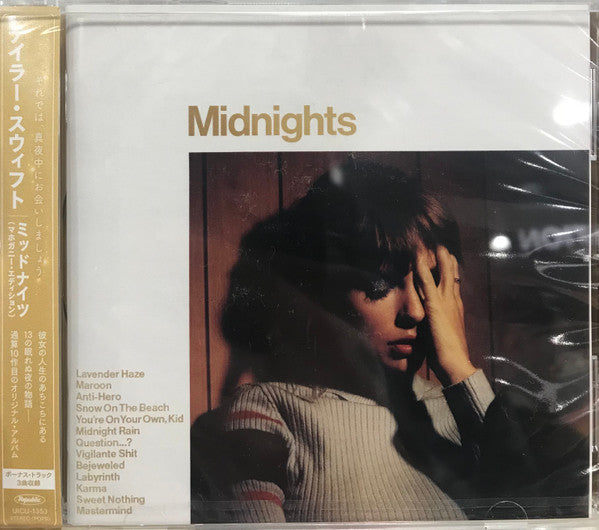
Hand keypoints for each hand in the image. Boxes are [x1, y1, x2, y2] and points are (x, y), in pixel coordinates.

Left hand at [415, 246, 475, 385]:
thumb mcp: (442, 334)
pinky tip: (418, 257)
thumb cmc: (448, 354)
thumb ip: (437, 324)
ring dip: (438, 258)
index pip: (454, 285)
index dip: (451, 272)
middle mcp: (453, 301)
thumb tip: (430, 321)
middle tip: (444, 247)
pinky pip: (427, 282)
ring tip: (436, 244)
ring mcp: (445, 302)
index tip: (449, 260)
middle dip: (447, 260)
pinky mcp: (435, 306)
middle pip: (451, 275)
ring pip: (442, 274)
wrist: (455, 363)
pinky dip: (422, 269)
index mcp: (456, 308)